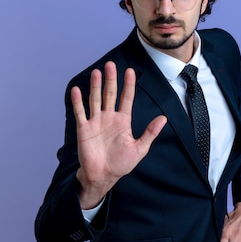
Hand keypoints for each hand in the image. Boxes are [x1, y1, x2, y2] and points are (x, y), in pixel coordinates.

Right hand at [71, 61, 166, 208]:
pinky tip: (77, 89)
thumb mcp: (140, 149)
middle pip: (110, 94)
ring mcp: (96, 122)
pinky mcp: (84, 129)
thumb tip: (163, 118)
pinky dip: (78, 101)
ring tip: (97, 72)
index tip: (130, 71)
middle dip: (111, 80)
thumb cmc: (121, 164)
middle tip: (111, 65)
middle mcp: (109, 118)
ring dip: (95, 86)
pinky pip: (80, 113)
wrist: (103, 176)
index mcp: (123, 121)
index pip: (126, 98)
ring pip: (95, 100)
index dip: (128, 85)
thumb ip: (150, 133)